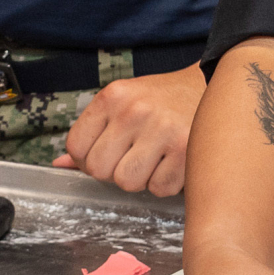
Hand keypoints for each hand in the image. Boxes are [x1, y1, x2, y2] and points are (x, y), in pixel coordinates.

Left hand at [54, 65, 204, 195]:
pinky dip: (164, 183)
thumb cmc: (161, 99)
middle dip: (112, 170)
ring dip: (139, 179)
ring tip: (153, 157)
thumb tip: (60, 164)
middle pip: (99, 170)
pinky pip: (159, 189)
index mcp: (113, 96)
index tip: (107, 150)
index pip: (76, 147)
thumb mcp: (122, 103)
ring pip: (127, 183)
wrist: (213, 86)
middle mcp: (135, 111)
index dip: (87, 158)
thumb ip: (91, 132)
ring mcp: (162, 130)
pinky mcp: (186, 151)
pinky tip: (172, 161)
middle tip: (132, 155)